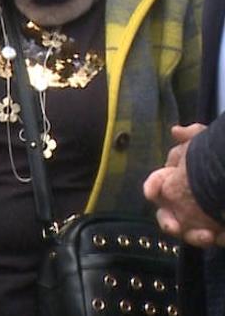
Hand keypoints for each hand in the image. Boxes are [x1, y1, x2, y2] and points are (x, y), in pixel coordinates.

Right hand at [143, 125, 224, 247]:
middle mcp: (187, 201)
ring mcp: (205, 218)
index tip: (152, 193)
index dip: (153, 187)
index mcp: (179, 180)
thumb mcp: (209, 143)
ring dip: (194, 235)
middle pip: (168, 214)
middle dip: (168, 221)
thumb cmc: (223, 160)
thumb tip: (176, 131)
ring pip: (190, 231)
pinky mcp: (221, 230)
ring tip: (208, 236)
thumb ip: (192, 136)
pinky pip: (216, 238)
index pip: (157, 184)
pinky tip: (222, 234)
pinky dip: (219, 238)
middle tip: (175, 227)